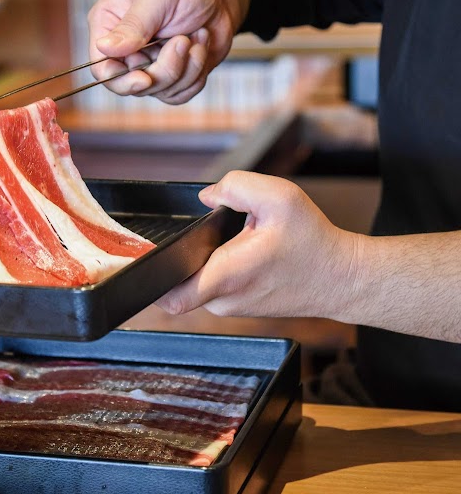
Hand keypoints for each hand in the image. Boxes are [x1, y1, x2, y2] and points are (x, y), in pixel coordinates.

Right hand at [87, 0, 246, 104]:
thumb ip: (132, 24)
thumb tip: (104, 47)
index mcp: (108, 25)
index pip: (101, 67)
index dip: (121, 80)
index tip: (145, 78)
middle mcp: (124, 50)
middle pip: (132, 85)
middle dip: (165, 69)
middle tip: (183, 40)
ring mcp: (148, 65)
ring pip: (160, 91)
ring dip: (187, 68)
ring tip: (198, 35)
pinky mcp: (171, 76)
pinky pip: (179, 94)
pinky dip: (196, 74)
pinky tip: (201, 46)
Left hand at [155, 171, 360, 318]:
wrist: (344, 278)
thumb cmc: (315, 242)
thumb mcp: (279, 197)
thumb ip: (236, 186)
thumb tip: (207, 195)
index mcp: (225, 277)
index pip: (170, 296)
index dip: (153, 278)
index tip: (149, 259)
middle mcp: (224, 300)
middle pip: (180, 281)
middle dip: (185, 254)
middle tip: (206, 233)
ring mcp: (232, 307)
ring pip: (198, 282)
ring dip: (205, 259)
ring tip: (232, 240)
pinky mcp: (242, 306)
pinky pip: (216, 286)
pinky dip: (220, 267)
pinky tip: (241, 250)